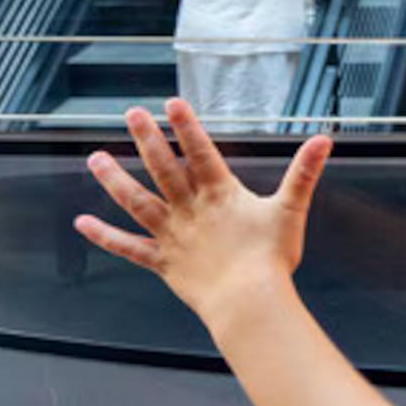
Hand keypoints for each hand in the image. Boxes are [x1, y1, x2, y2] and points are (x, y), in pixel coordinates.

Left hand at [77, 100, 331, 322]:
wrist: (248, 302)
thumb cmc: (270, 261)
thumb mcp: (290, 211)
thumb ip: (304, 173)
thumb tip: (323, 141)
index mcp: (219, 194)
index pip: (200, 151)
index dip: (186, 125)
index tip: (172, 102)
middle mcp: (189, 209)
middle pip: (162, 167)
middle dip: (146, 138)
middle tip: (132, 113)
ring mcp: (171, 234)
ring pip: (136, 201)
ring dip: (114, 179)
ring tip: (95, 158)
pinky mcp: (162, 261)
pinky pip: (128, 247)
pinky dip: (104, 236)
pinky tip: (82, 224)